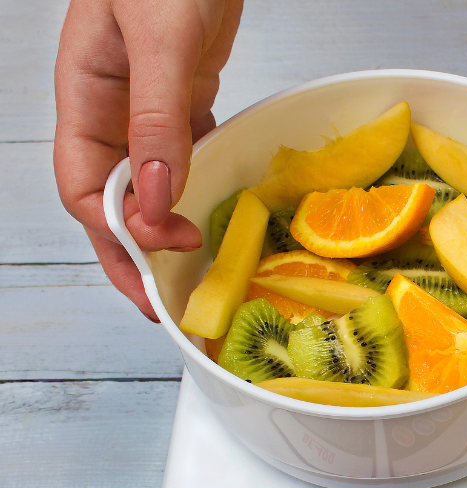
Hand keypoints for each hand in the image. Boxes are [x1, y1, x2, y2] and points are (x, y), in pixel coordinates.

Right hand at [54, 0, 242, 320]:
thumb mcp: (160, 39)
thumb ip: (157, 115)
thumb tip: (154, 194)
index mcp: (85, 99)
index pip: (85, 189)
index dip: (118, 233)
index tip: (163, 256)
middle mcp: (110, 110)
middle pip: (112, 200)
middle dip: (136, 252)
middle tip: (169, 302)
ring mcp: (146, 105)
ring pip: (149, 183)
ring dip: (168, 226)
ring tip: (194, 270)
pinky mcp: (183, 95)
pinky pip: (184, 154)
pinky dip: (196, 185)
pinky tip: (215, 210)